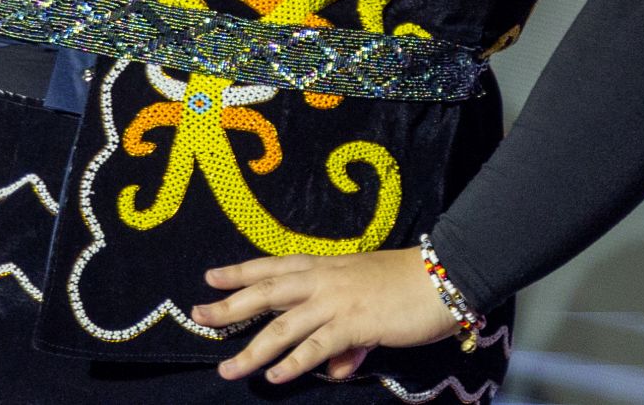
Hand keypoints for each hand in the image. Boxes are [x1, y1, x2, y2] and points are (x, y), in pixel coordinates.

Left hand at [194, 248, 454, 384]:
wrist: (443, 276)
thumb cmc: (407, 285)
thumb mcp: (368, 303)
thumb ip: (346, 339)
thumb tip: (333, 368)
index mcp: (325, 267)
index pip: (273, 267)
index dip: (241, 271)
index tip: (211, 275)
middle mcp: (324, 280)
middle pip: (266, 292)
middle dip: (231, 305)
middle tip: (199, 314)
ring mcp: (337, 301)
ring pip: (284, 327)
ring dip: (253, 350)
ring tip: (229, 369)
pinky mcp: (355, 324)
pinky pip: (316, 346)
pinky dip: (294, 362)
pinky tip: (276, 376)